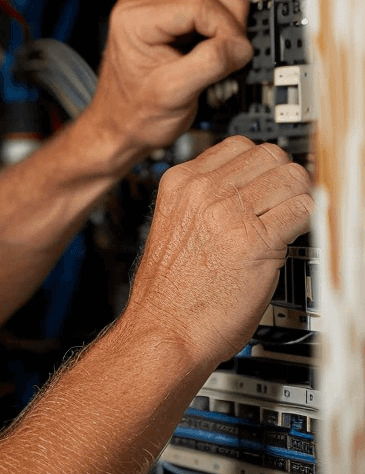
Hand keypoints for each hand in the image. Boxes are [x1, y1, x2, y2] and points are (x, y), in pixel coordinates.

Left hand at [83, 0, 252, 157]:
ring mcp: (147, 2)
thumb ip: (209, 65)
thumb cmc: (136, 113)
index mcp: (135, 20)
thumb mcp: (175, 95)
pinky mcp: (160, 7)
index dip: (227, 28)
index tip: (235, 55)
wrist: (119, 122)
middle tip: (234, 43)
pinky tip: (213, 28)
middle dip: (229, 9)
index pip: (198, 2)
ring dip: (222, 0)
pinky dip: (213, 1)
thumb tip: (240, 45)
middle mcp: (138, 3)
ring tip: (225, 35)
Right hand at [121, 136, 312, 367]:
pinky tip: (294, 237)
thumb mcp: (175, 223)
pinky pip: (303, 209)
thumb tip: (247, 186)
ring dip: (300, 198)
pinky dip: (308, 221)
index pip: (239, 146)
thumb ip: (205, 198)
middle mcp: (203, 190)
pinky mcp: (255, 240)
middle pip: (270, 155)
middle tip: (285, 201)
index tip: (268, 181)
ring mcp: (229, 212)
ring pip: (292, 177)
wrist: (165, 328)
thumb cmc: (171, 290)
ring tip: (291, 220)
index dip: (261, 165)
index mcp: (181, 182)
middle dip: (284, 177)